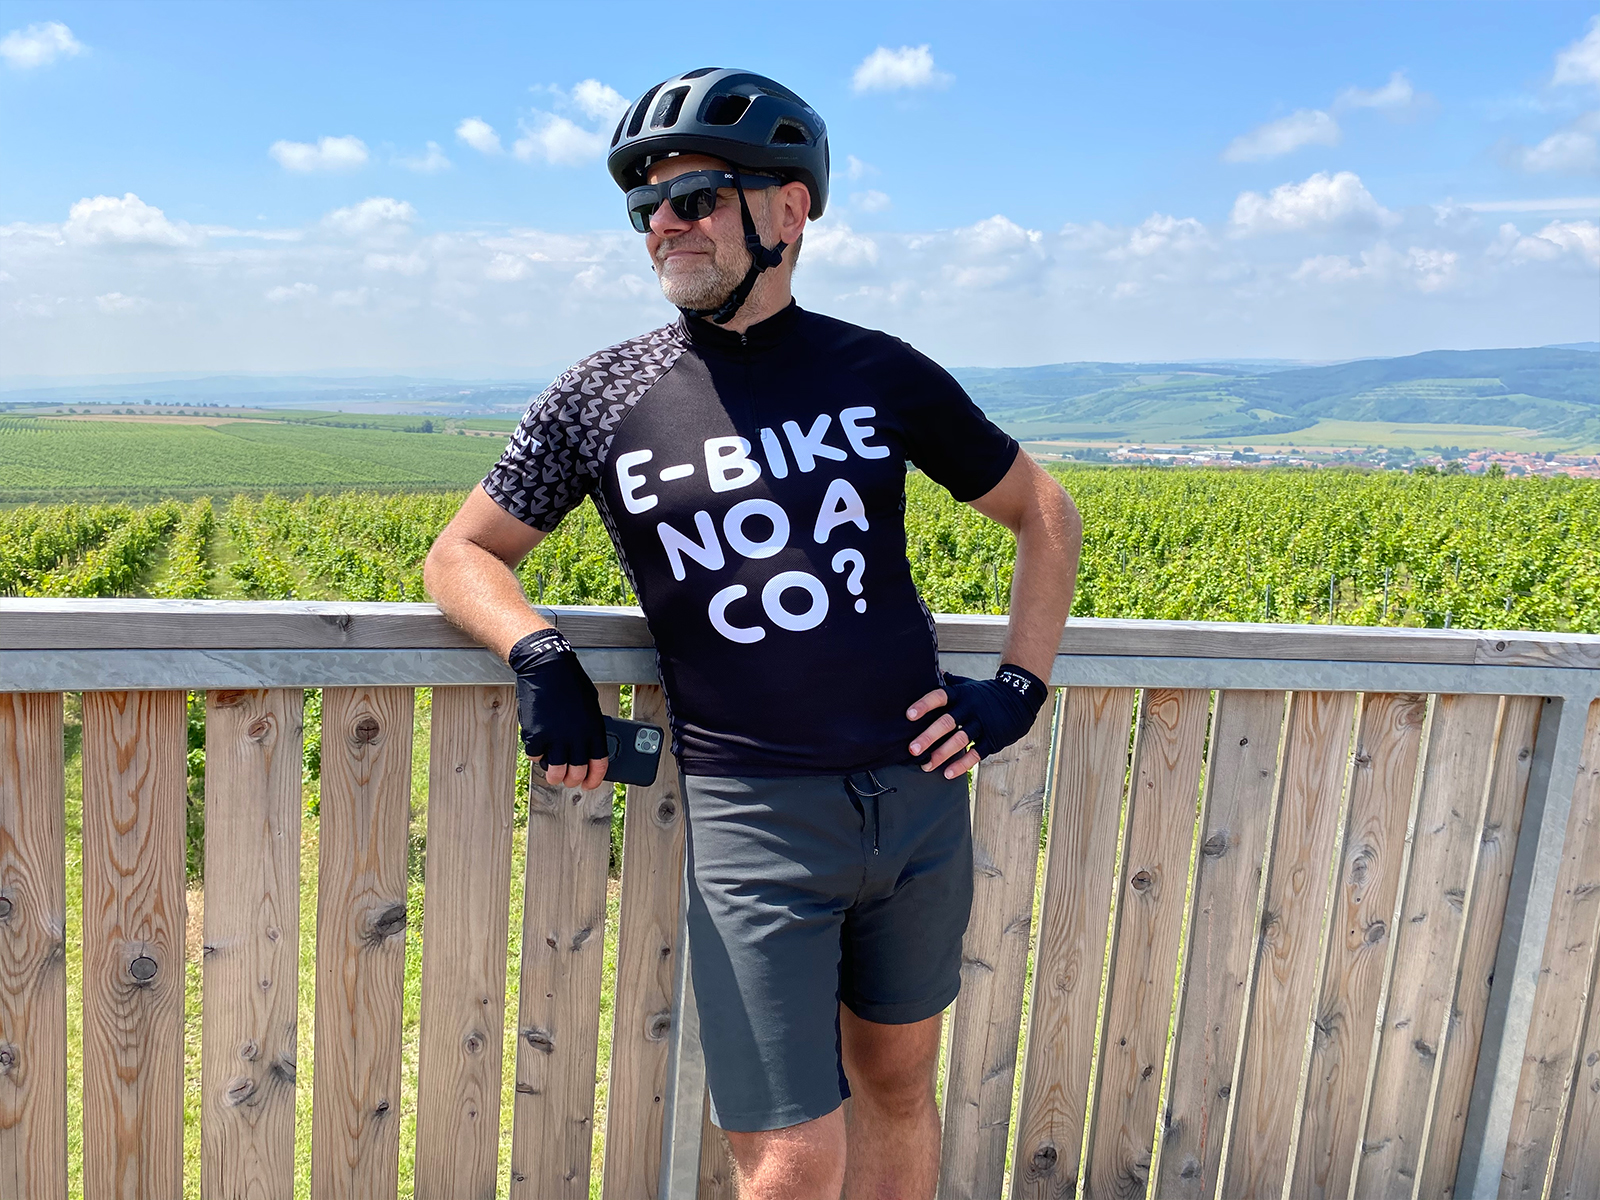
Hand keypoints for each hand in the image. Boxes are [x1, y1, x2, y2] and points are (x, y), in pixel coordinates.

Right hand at [509, 628, 609, 790]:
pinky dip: (536, 754)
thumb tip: (588, 748)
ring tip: (553, 774)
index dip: (594, 779)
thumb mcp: (590, 706)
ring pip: (555, 772)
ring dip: (554, 776)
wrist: (546, 666)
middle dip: (572, 781)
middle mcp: (576, 738)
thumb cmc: (570, 683)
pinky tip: (538, 748)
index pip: (599, 764)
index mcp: (594, 730)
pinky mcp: (535, 735)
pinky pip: (535, 755)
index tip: (589, 784)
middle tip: (569, 780)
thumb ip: (590, 728)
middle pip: (576, 773)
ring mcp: (555, 738)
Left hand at [907, 664, 1047, 778]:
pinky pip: (976, 753)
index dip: (924, 705)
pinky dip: (962, 764)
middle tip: (912, 749)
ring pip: (960, 740)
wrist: (1020, 698)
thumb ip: (951, 681)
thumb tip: (934, 671)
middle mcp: (970, 708)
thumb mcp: (968, 684)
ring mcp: (982, 724)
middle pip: (947, 722)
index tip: (909, 715)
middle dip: (929, 736)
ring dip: (942, 754)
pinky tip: (949, 773)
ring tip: (926, 766)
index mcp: (961, 694)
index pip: (939, 697)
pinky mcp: (993, 739)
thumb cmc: (987, 694)